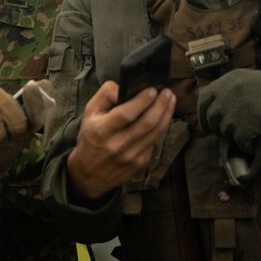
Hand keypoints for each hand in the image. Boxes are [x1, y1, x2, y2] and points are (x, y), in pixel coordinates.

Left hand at [0, 85, 32, 191]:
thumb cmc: (4, 133)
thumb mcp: (18, 120)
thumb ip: (28, 101)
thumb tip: (43, 84)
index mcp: (26, 132)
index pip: (36, 120)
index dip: (35, 104)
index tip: (29, 87)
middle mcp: (14, 142)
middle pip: (17, 125)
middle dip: (6, 104)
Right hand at [65, 81, 174, 203]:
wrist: (89, 173)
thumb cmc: (91, 137)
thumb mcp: (89, 112)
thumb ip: (105, 95)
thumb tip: (124, 87)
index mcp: (102, 131)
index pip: (126, 114)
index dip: (142, 101)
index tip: (152, 89)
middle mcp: (117, 145)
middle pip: (146, 123)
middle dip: (161, 105)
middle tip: (167, 92)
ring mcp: (131, 157)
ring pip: (155, 133)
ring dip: (166, 114)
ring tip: (170, 101)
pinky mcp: (140, 164)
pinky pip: (154, 142)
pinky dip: (161, 127)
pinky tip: (163, 117)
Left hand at [196, 60, 260, 152]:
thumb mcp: (249, 82)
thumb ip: (229, 91)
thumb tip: (211, 106)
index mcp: (230, 79)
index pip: (203, 99)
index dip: (204, 115)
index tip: (211, 125)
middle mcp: (231, 89)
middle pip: (211, 117)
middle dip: (219, 129)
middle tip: (233, 133)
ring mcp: (240, 104)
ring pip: (224, 130)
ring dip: (235, 137)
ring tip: (249, 134)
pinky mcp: (250, 120)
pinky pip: (239, 140)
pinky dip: (246, 145)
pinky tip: (256, 140)